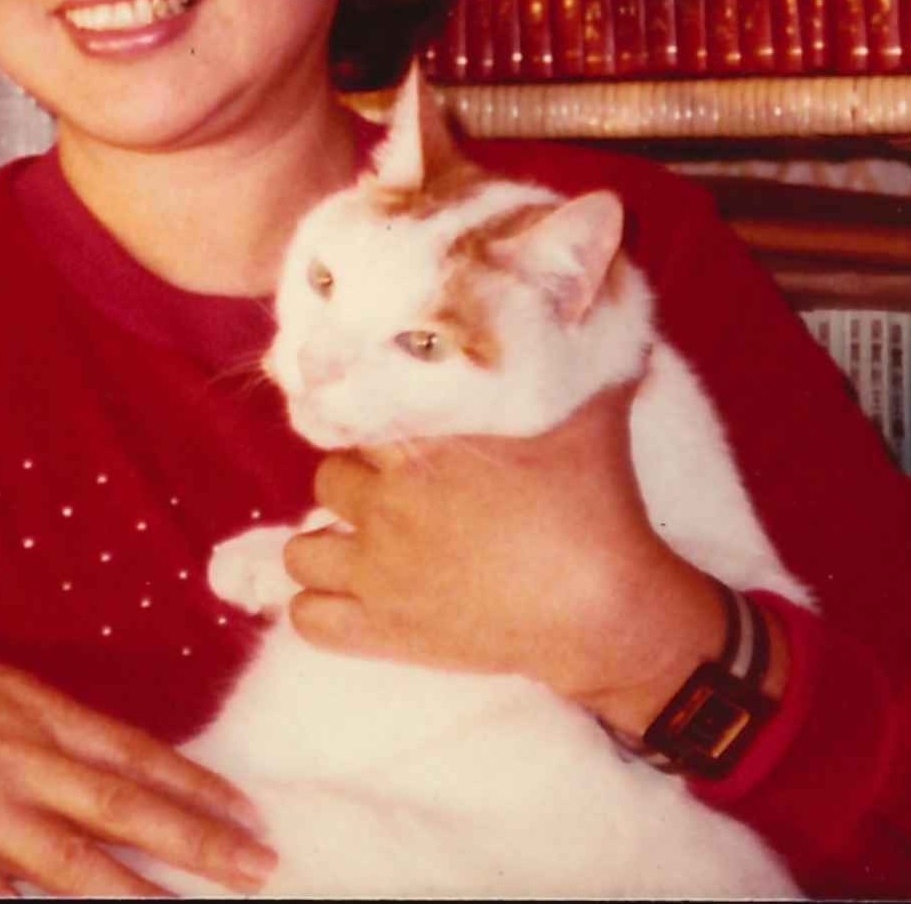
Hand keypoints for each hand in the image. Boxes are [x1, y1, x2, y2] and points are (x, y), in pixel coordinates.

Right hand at [0, 624, 277, 897]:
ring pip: (79, 865)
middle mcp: (16, 758)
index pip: (132, 753)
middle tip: (257, 864)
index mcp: (30, 709)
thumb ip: (44, 729)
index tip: (245, 813)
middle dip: (197, 841)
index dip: (194, 786)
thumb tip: (110, 763)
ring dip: (144, 896)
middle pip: (123, 808)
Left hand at [281, 377, 728, 738]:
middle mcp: (387, 503)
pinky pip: (306, 620)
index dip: (371, 418)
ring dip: (327, 544)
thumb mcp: (592, 410)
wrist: (607, 611)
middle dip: (356, 480)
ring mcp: (379, 572)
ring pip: (302, 551)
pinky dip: (319, 609)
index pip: (354, 413)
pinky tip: (354, 598)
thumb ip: (578, 351)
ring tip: (366, 544)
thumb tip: (607, 278)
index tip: (390, 427)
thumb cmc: (599, 506)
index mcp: (423, 445)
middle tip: (394, 490)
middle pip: (328, 476)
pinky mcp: (383, 633)